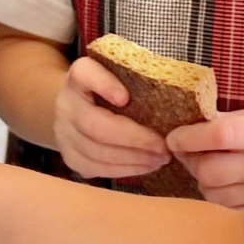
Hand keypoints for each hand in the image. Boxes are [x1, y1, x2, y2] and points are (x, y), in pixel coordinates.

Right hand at [52, 56, 171, 182]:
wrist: (81, 109)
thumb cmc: (113, 90)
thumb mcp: (120, 76)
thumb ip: (137, 79)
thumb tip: (179, 94)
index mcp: (79, 76)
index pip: (84, 73)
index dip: (103, 85)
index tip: (125, 98)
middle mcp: (66, 103)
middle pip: (95, 125)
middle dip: (133, 139)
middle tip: (163, 146)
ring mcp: (63, 133)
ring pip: (96, 152)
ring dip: (133, 158)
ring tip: (161, 159)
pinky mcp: (70, 157)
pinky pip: (97, 168)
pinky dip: (125, 170)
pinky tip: (146, 166)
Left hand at [168, 109, 243, 209]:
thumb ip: (214, 122)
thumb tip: (175, 133)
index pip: (218, 134)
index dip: (188, 138)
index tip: (174, 139)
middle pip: (207, 170)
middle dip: (192, 161)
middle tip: (193, 153)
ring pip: (209, 191)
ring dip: (203, 179)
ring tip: (216, 167)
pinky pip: (220, 206)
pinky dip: (216, 194)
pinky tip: (227, 182)